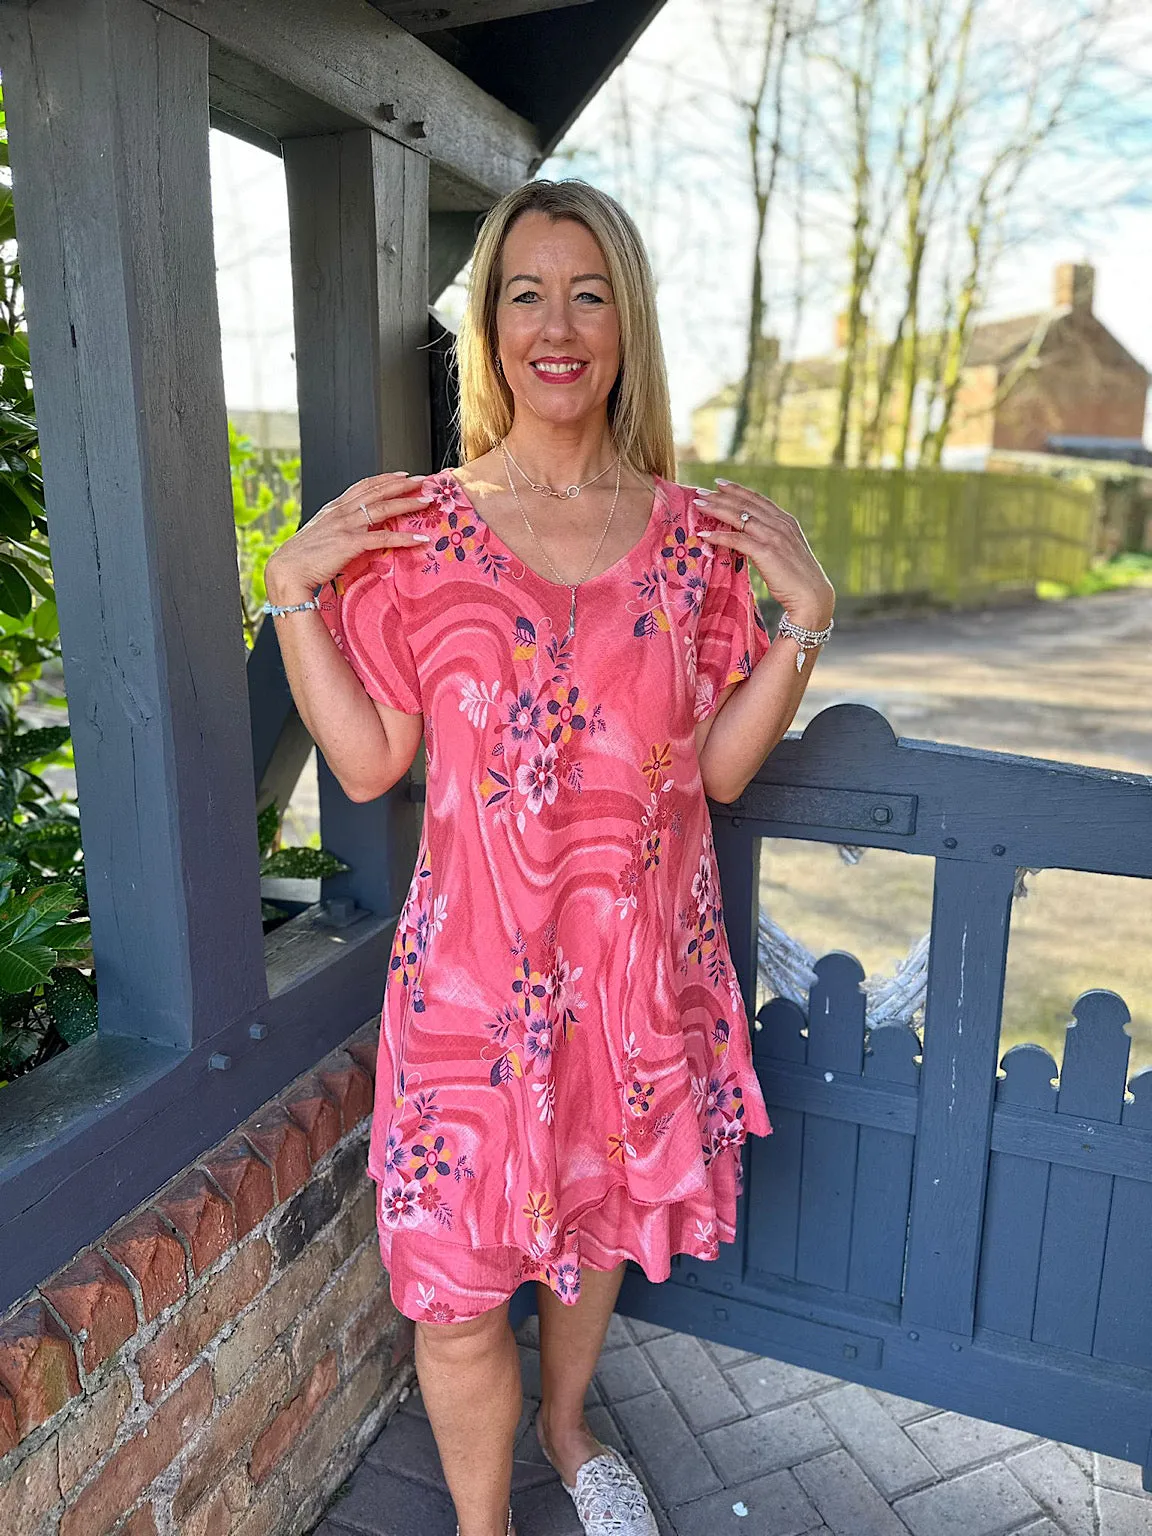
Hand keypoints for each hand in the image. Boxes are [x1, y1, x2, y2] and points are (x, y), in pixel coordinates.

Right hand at [265, 471, 435, 601]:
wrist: (287, 570)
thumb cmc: (302, 557)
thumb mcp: (321, 533)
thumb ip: (339, 527)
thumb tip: (356, 530)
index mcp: (334, 508)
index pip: (364, 486)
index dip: (385, 478)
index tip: (402, 476)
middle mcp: (341, 512)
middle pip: (377, 491)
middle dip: (402, 485)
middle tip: (423, 481)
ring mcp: (346, 526)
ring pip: (383, 508)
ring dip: (407, 503)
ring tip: (426, 501)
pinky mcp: (350, 544)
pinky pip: (383, 538)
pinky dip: (403, 538)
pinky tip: (418, 538)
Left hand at [694, 478, 834, 628]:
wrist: (812, 596)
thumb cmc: (797, 578)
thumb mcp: (786, 550)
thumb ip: (772, 539)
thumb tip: (751, 537)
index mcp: (786, 521)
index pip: (758, 499)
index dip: (737, 490)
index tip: (719, 484)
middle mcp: (780, 524)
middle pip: (745, 504)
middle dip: (721, 496)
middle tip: (700, 492)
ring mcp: (774, 537)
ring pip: (739, 517)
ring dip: (716, 509)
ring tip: (698, 505)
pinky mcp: (766, 552)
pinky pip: (737, 539)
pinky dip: (719, 536)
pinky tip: (705, 535)